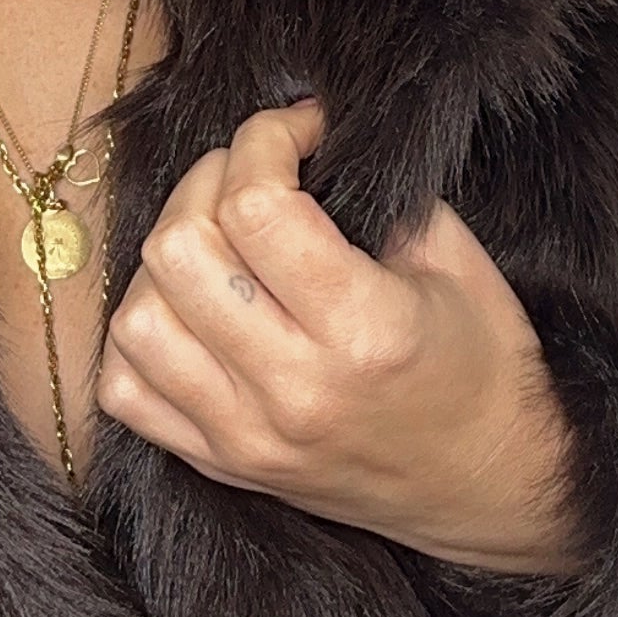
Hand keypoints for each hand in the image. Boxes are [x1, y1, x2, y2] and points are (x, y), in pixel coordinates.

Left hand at [96, 99, 587, 573]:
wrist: (492, 487)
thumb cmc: (485, 367)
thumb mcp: (461, 264)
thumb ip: (381, 198)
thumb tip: (306, 144)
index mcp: (364, 331)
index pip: (258, 208)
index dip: (266, 139)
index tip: (299, 130)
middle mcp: (294, 389)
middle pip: (179, 252)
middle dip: (209, 181)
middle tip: (256, 174)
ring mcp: (247, 437)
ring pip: (136, 319)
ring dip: (166, 259)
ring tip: (217, 241)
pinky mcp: (223, 465)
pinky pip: (125, 392)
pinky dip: (140, 335)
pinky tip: (189, 309)